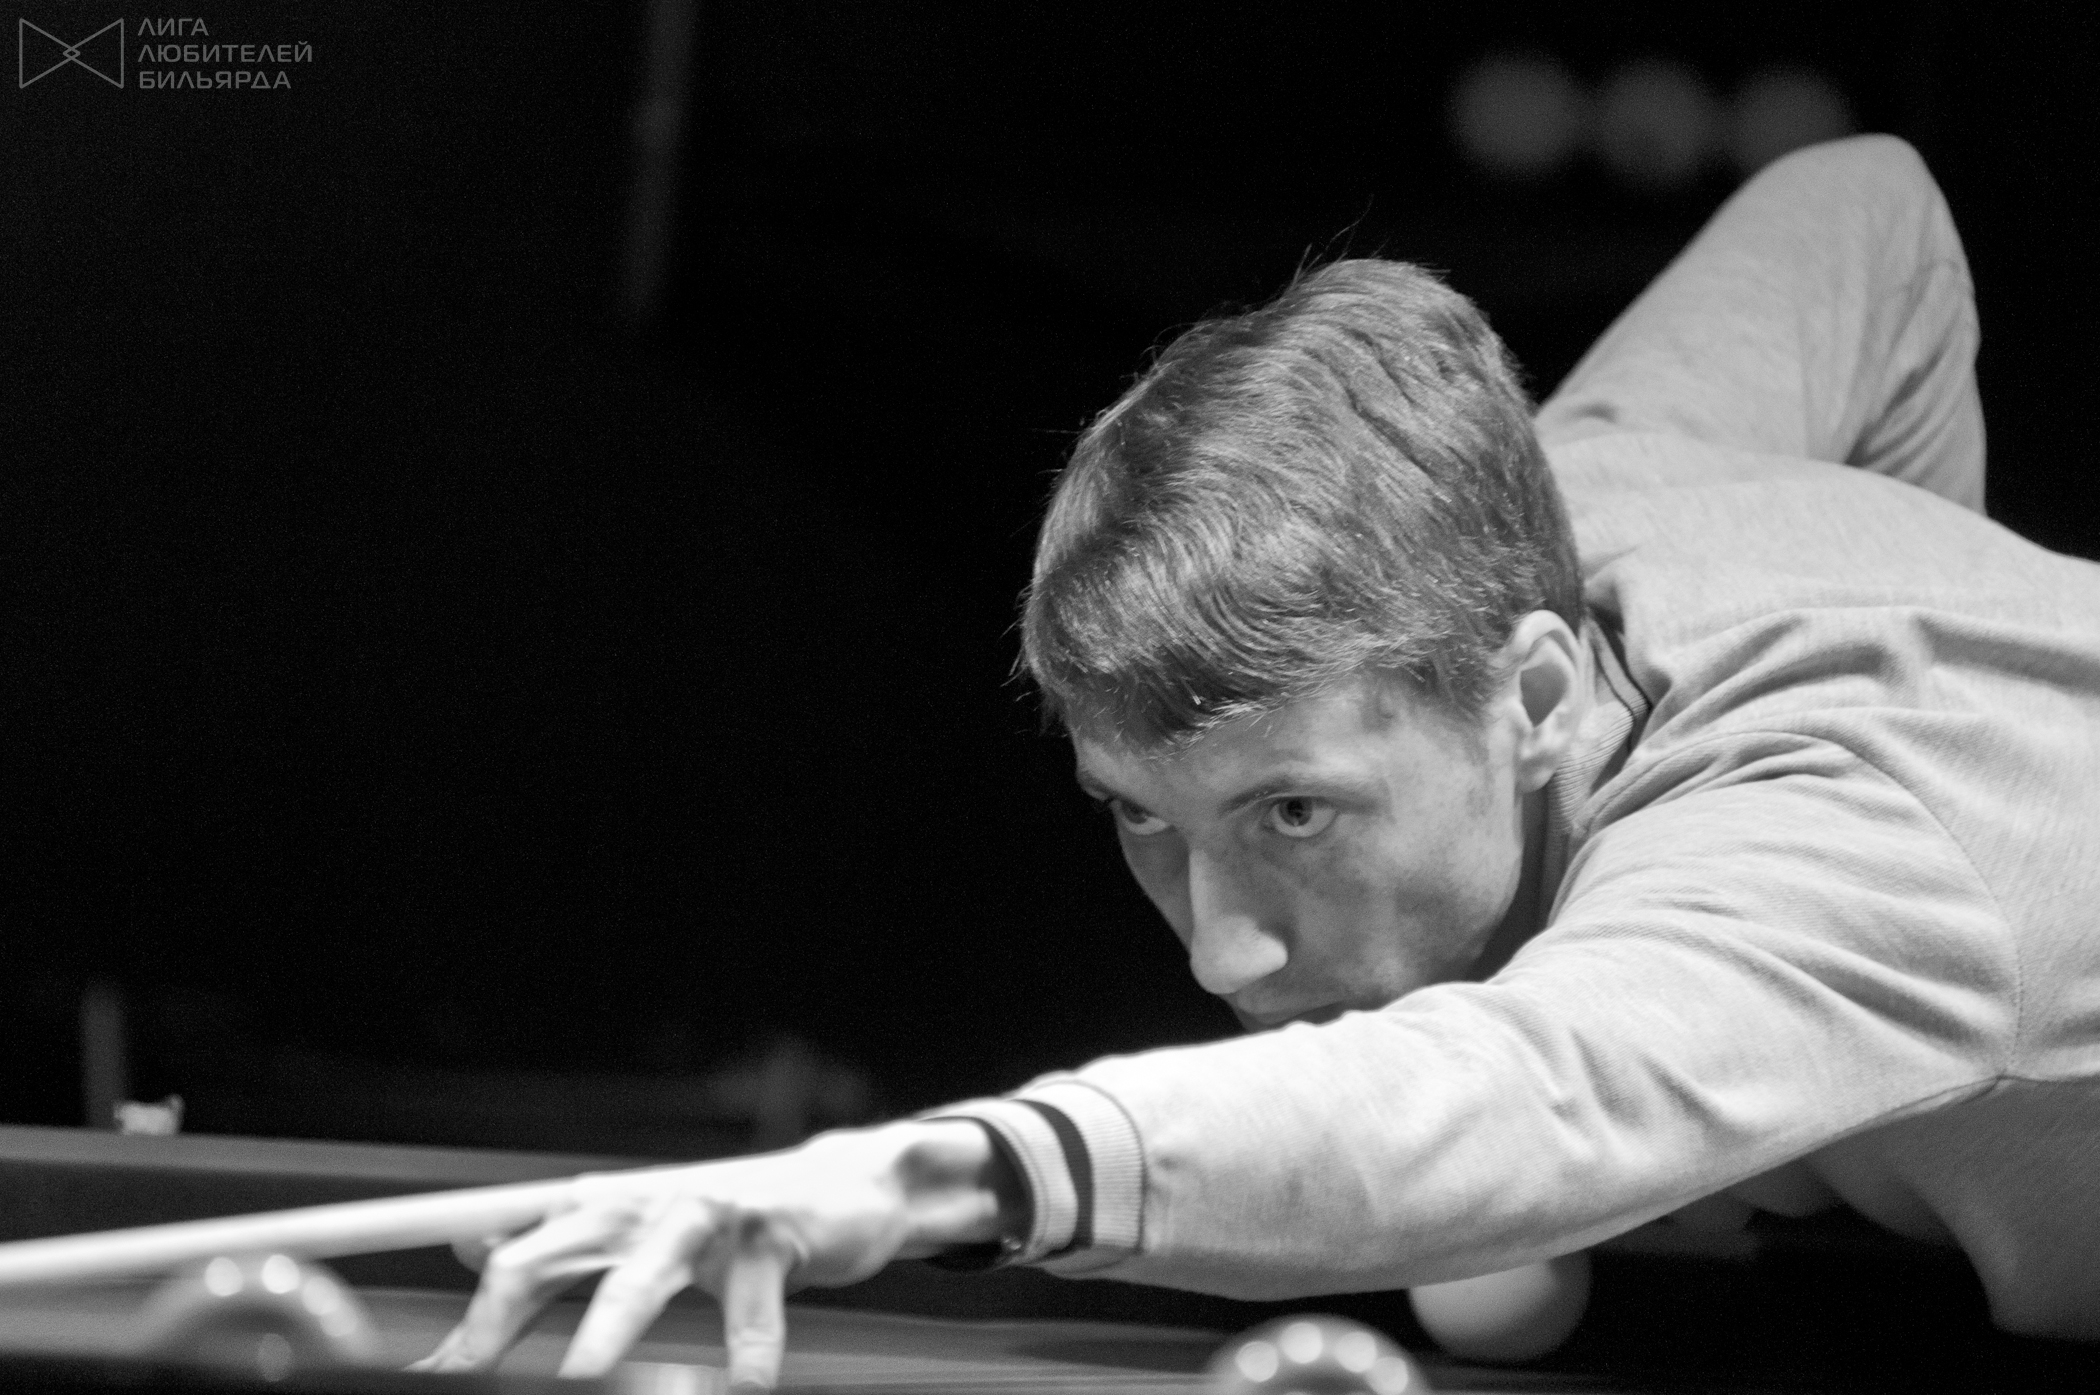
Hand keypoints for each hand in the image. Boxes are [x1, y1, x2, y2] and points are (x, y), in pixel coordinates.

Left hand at [415, 1121, 1014, 1386]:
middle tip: (467, 1380)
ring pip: (638, 1279)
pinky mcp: (766, 1234)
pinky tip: (745, 1387)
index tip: (434, 1376)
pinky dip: (749, 1357)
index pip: (513, 1266)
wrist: (841, 1191)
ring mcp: (701, 1217)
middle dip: (500, 1324)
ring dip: (605, 1333)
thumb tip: (468, 1246)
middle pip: (547, 1260)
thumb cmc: (730, 1226)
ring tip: (583, 1378)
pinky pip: (751, 1308)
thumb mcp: (638, 1234)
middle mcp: (638, 1208)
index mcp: (601, 1213)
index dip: (471, 1328)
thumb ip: (559, 1247)